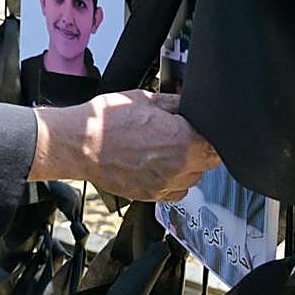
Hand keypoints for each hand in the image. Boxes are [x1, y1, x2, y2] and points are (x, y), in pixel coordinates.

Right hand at [29, 90, 219, 201]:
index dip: (208, 135)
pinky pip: (174, 192)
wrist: (77, 144)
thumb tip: (187, 102)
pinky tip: (155, 165)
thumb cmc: (104, 121)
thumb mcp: (143, 98)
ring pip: (192, 179)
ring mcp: (164, 185)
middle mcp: (178, 167)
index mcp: (183, 140)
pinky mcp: (150, 196)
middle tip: (179, 136)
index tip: (198, 130)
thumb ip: (173, 102)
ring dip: (186, 166)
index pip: (217, 144)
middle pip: (208, 163)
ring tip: (163, 150)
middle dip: (198, 149)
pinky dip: (171, 181)